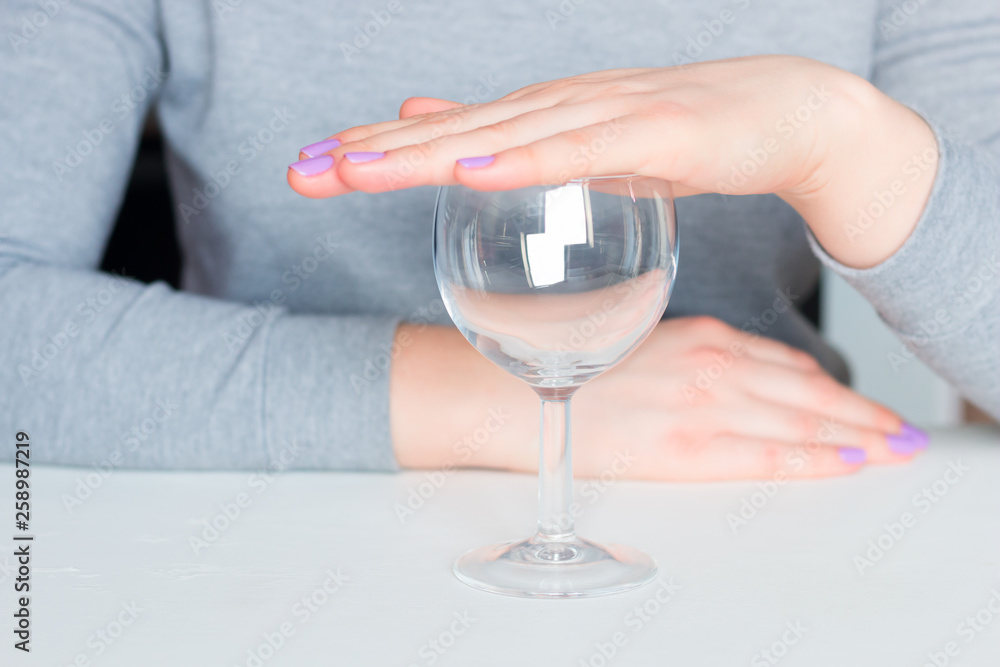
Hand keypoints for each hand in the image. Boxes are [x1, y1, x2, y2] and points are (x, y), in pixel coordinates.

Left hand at [288, 56, 937, 268]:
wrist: (791, 116)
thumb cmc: (691, 137)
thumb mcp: (598, 151)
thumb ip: (536, 152)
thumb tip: (474, 152)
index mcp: (543, 119)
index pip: (444, 137)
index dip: (373, 150)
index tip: (309, 170)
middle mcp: (558, 107)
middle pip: (452, 133)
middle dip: (371, 153)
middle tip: (300, 170)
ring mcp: (603, 113)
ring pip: (499, 137)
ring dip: (423, 154)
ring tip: (354, 169)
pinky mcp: (653, 131)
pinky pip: (576, 150)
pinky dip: (520, 160)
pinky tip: (470, 170)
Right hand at [391, 317, 926, 481]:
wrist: (502, 394)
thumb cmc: (552, 367)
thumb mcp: (626, 339)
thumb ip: (670, 350)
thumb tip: (697, 369)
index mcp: (694, 335)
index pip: (780, 361)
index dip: (827, 382)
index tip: (855, 395)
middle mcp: (709, 365)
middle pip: (805, 390)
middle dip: (858, 410)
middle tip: (896, 426)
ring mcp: (702, 406)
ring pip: (800, 421)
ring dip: (853, 434)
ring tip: (890, 446)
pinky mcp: (687, 449)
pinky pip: (770, 457)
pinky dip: (818, 459)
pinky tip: (848, 462)